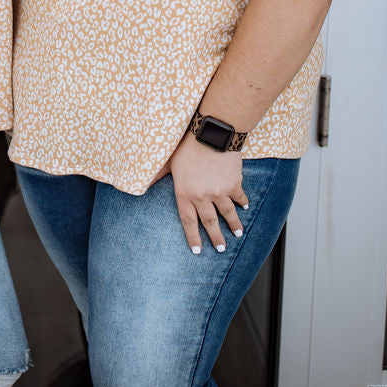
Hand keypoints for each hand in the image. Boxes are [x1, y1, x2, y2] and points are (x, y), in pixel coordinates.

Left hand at [166, 132, 247, 253]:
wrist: (210, 135)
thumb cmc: (186, 146)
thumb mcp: (169, 162)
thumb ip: (157, 176)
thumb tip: (141, 184)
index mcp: (184, 193)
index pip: (188, 221)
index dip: (193, 237)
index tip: (198, 251)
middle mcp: (202, 197)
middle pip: (210, 222)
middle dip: (216, 238)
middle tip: (221, 249)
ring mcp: (219, 192)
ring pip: (227, 214)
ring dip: (233, 225)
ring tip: (237, 234)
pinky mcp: (233, 184)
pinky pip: (239, 197)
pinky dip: (242, 202)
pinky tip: (245, 207)